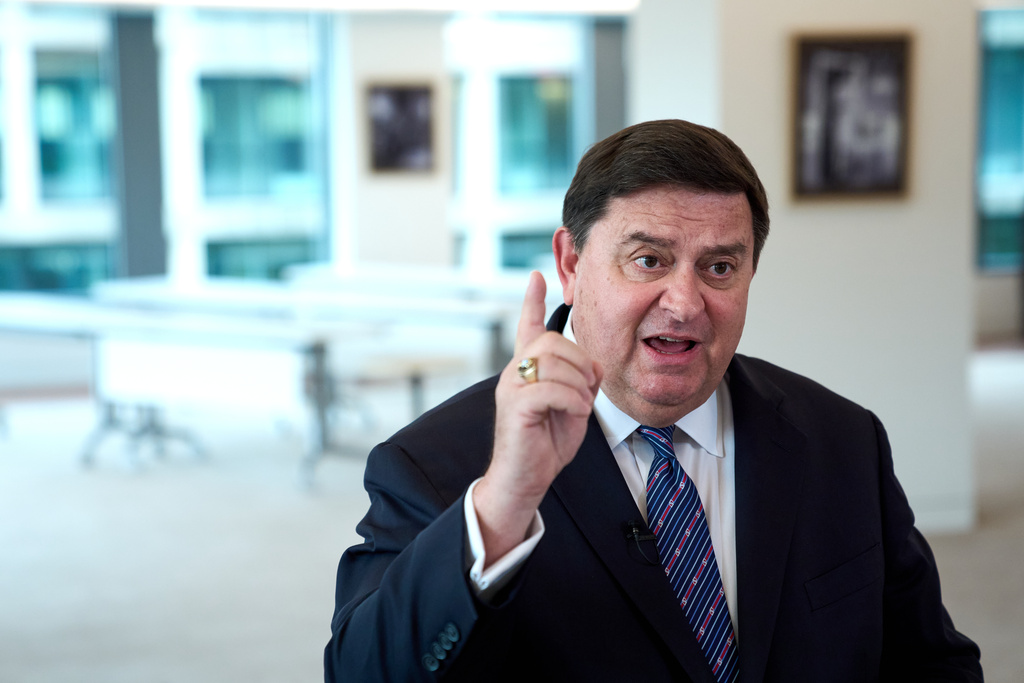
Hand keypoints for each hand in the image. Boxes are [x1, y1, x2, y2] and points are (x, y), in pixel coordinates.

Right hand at [473, 271, 601, 564]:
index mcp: (527, 370)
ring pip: (554, 363)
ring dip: (579, 384)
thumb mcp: (572, 406)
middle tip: (588, 388)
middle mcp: (515, 373)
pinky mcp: (516, 406)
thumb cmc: (546, 445)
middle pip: (552, 342)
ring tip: (580, 405)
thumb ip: (580, 381)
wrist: (524, 480)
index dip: (532, 301)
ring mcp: (512, 388)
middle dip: (581, 362)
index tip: (536, 276)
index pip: (528, 328)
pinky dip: (572, 400)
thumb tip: (594, 365)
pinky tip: (575, 413)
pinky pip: (551, 388)